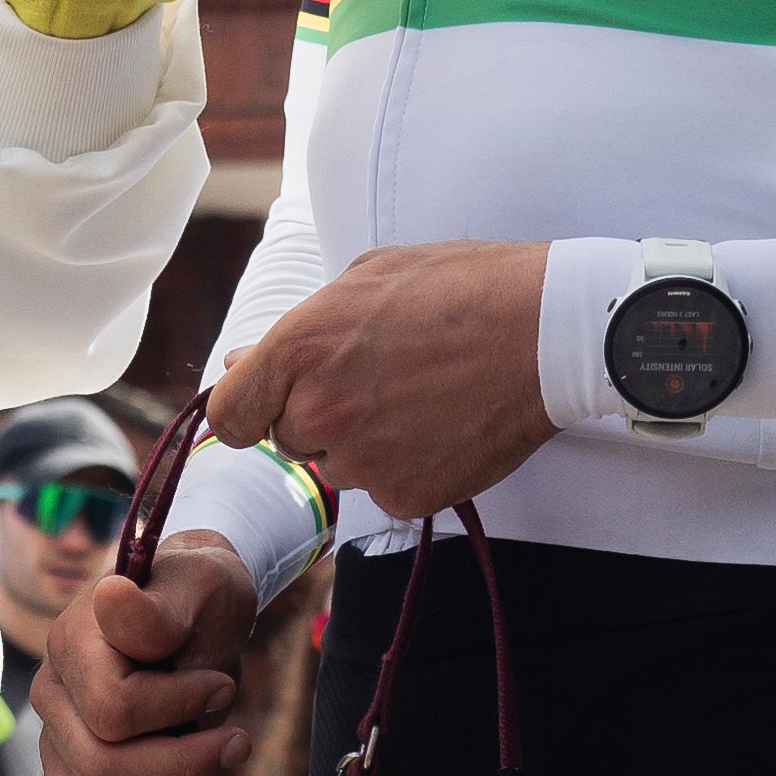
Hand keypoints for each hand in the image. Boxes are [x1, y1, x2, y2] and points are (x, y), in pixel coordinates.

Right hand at [35, 535, 263, 775]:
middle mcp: (53, 696)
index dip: (177, 707)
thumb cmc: (198, 596)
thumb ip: (158, 609)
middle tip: (238, 742)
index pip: (114, 708)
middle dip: (182, 766)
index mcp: (72, 644)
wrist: (197, 611)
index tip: (222, 686)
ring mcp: (59, 742)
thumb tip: (112, 598)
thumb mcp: (198, 585)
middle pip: (103, 767)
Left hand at [214, 246, 554, 526]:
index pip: (228, 416)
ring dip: (366, 442)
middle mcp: (318, 410)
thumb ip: (296, 331)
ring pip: (338, 467)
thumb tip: (238, 364)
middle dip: (320, 416)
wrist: (547, 331)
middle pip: (289, 440)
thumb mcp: (365, 279)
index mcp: (296, 348)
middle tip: (381, 379)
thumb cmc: (460, 288)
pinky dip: (409, 466)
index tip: (270, 406)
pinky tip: (446, 425)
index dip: (248, 411)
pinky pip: (386, 489)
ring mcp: (362, 460)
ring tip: (423, 395)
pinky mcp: (405, 495)